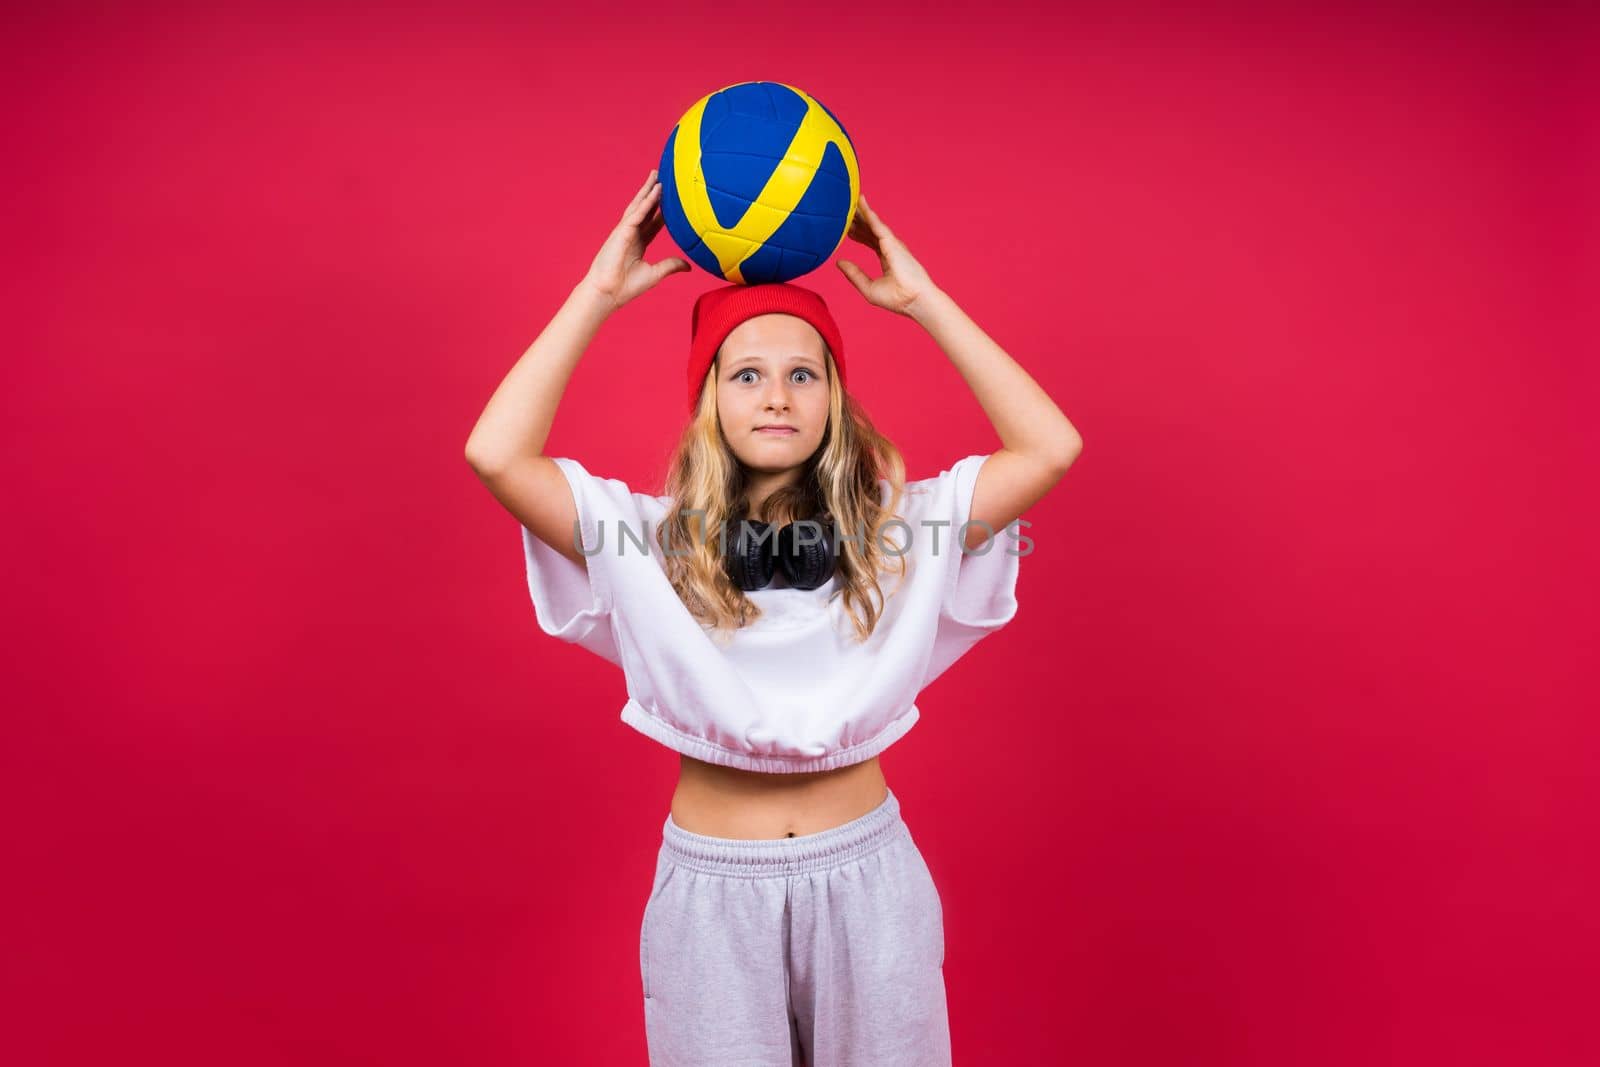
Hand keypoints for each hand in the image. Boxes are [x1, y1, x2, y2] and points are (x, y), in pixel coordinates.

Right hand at [581, 169, 690, 311]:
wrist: (608, 293)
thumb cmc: (626, 287)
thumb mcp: (655, 274)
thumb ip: (671, 265)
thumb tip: (689, 265)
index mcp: (638, 243)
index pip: (653, 222)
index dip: (662, 210)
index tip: (672, 199)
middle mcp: (631, 234)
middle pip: (644, 208)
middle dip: (652, 193)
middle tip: (661, 177)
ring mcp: (625, 231)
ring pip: (638, 206)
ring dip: (648, 190)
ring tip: (656, 175)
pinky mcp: (621, 232)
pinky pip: (637, 213)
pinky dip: (647, 202)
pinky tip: (656, 190)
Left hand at [836, 195, 938, 316]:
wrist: (914, 301)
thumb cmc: (897, 299)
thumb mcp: (868, 288)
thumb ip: (854, 274)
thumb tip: (839, 262)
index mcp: (886, 259)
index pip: (870, 241)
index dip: (858, 234)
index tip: (845, 228)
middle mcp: (890, 248)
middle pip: (871, 229)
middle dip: (858, 220)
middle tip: (843, 210)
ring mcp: (892, 244)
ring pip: (873, 224)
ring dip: (861, 212)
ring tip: (849, 201)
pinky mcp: (892, 242)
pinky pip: (877, 224)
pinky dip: (868, 212)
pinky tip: (860, 202)